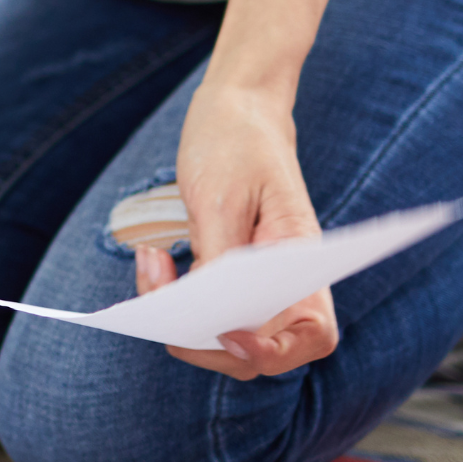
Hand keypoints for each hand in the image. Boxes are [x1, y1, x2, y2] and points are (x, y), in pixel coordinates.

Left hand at [140, 81, 338, 378]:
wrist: (235, 109)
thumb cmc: (236, 144)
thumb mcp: (221, 198)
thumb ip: (219, 257)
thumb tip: (207, 312)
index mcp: (304, 262)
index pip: (311, 335)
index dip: (274, 352)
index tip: (228, 335)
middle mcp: (285, 282)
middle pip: (258, 350)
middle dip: (205, 341)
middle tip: (162, 305)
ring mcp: (254, 283)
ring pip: (221, 335)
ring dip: (179, 318)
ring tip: (151, 268)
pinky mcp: (225, 277)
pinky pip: (201, 309)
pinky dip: (171, 298)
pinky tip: (152, 261)